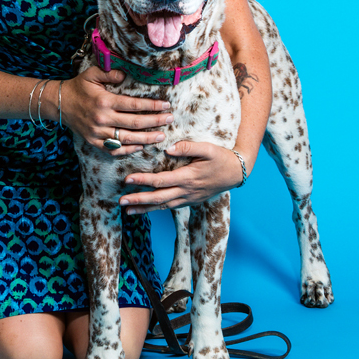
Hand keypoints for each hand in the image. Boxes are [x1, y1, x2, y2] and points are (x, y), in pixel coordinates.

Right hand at [60, 66, 172, 154]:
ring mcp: (97, 133)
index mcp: (104, 101)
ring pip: (127, 139)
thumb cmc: (79, 87)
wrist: (60, 104)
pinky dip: (128, 149)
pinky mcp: (93, 142)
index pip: (134, 105)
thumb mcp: (92, 74)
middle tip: (170, 119)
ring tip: (161, 135)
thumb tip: (126, 74)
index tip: (166, 105)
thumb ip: (110, 73)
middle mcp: (102, 119)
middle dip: (155, 122)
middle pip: (134, 123)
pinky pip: (114, 150)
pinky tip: (141, 146)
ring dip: (146, 138)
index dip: (152, 106)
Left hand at [119, 140, 246, 213]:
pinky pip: (171, 207)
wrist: (237, 173)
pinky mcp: (191, 201)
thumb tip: (168, 149)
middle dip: (138, 200)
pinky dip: (157, 209)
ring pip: (163, 206)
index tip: (127, 180)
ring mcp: (189, 198)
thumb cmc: (221, 158)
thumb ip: (187, 147)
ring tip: (128, 210)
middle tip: (121, 202)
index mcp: (188, 177)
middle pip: (158, 198)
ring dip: (145, 208)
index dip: (143, 181)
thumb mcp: (207, 148)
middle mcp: (186, 191)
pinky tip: (147, 209)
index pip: (160, 181)